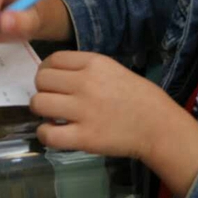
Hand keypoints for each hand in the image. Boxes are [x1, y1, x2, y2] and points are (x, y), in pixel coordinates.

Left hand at [32, 52, 197, 197]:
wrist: (158, 126)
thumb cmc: (137, 97)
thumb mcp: (112, 69)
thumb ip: (84, 69)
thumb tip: (53, 75)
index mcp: (94, 63)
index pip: (53, 59)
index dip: (46, 70)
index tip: (51, 82)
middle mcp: (85, 83)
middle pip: (41, 80)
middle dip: (43, 90)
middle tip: (54, 100)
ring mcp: (83, 110)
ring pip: (39, 104)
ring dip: (41, 111)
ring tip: (53, 116)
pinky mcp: (84, 137)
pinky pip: (47, 133)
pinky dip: (45, 133)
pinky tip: (54, 133)